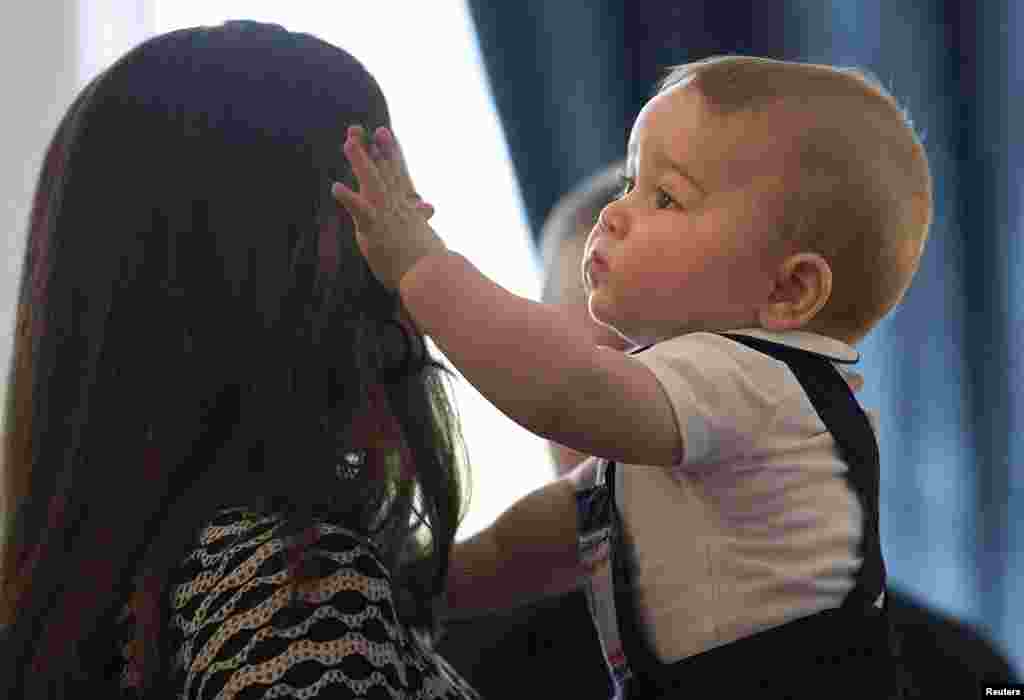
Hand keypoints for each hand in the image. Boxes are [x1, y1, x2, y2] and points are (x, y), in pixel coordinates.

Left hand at [332, 125, 445, 289]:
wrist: (432, 276)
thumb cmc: (428, 263)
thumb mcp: (422, 237)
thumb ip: (420, 219)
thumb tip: (429, 206)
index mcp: (406, 210)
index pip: (397, 176)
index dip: (390, 153)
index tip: (383, 135)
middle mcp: (396, 208)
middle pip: (384, 172)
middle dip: (374, 148)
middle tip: (362, 127)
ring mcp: (387, 216)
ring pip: (372, 183)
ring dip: (361, 161)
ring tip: (349, 142)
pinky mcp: (376, 230)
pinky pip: (361, 211)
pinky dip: (348, 198)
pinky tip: (335, 187)